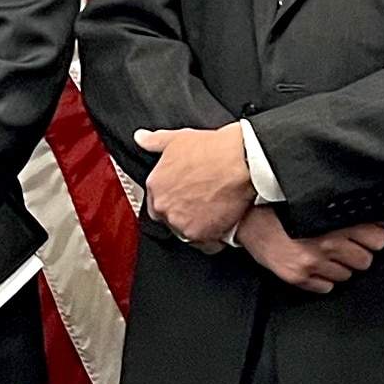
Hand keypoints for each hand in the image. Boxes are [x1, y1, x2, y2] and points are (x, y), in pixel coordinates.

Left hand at [135, 123, 256, 248]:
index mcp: (155, 185)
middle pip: (169, 219)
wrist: (242, 161)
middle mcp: (164, 206)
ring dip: (198, 226)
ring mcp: (180, 222)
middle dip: (184, 213)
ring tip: (214, 212)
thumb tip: (141, 138)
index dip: (172, 200)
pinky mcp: (200, 234)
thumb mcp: (179, 139)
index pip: (155, 203)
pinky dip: (213, 239)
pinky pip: (205, 245)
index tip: (185, 197)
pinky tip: (222, 225)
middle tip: (202, 203)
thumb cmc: (214, 149)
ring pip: (186, 232)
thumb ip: (155, 141)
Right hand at [234, 205, 383, 294]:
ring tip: (325, 254)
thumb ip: (347, 211)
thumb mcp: (317, 202)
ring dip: (340, 266)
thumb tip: (380, 220)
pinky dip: (323, 279)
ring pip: (347, 275)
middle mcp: (326, 242)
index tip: (369, 234)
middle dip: (358, 252)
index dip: (374, 235)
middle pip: (366, 259)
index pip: (378, 237)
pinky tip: (315, 266)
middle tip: (346, 245)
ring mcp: (313, 262)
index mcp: (334, 220)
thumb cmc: (281, 208)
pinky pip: (327, 287)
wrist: (249, 220)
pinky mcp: (299, 277)